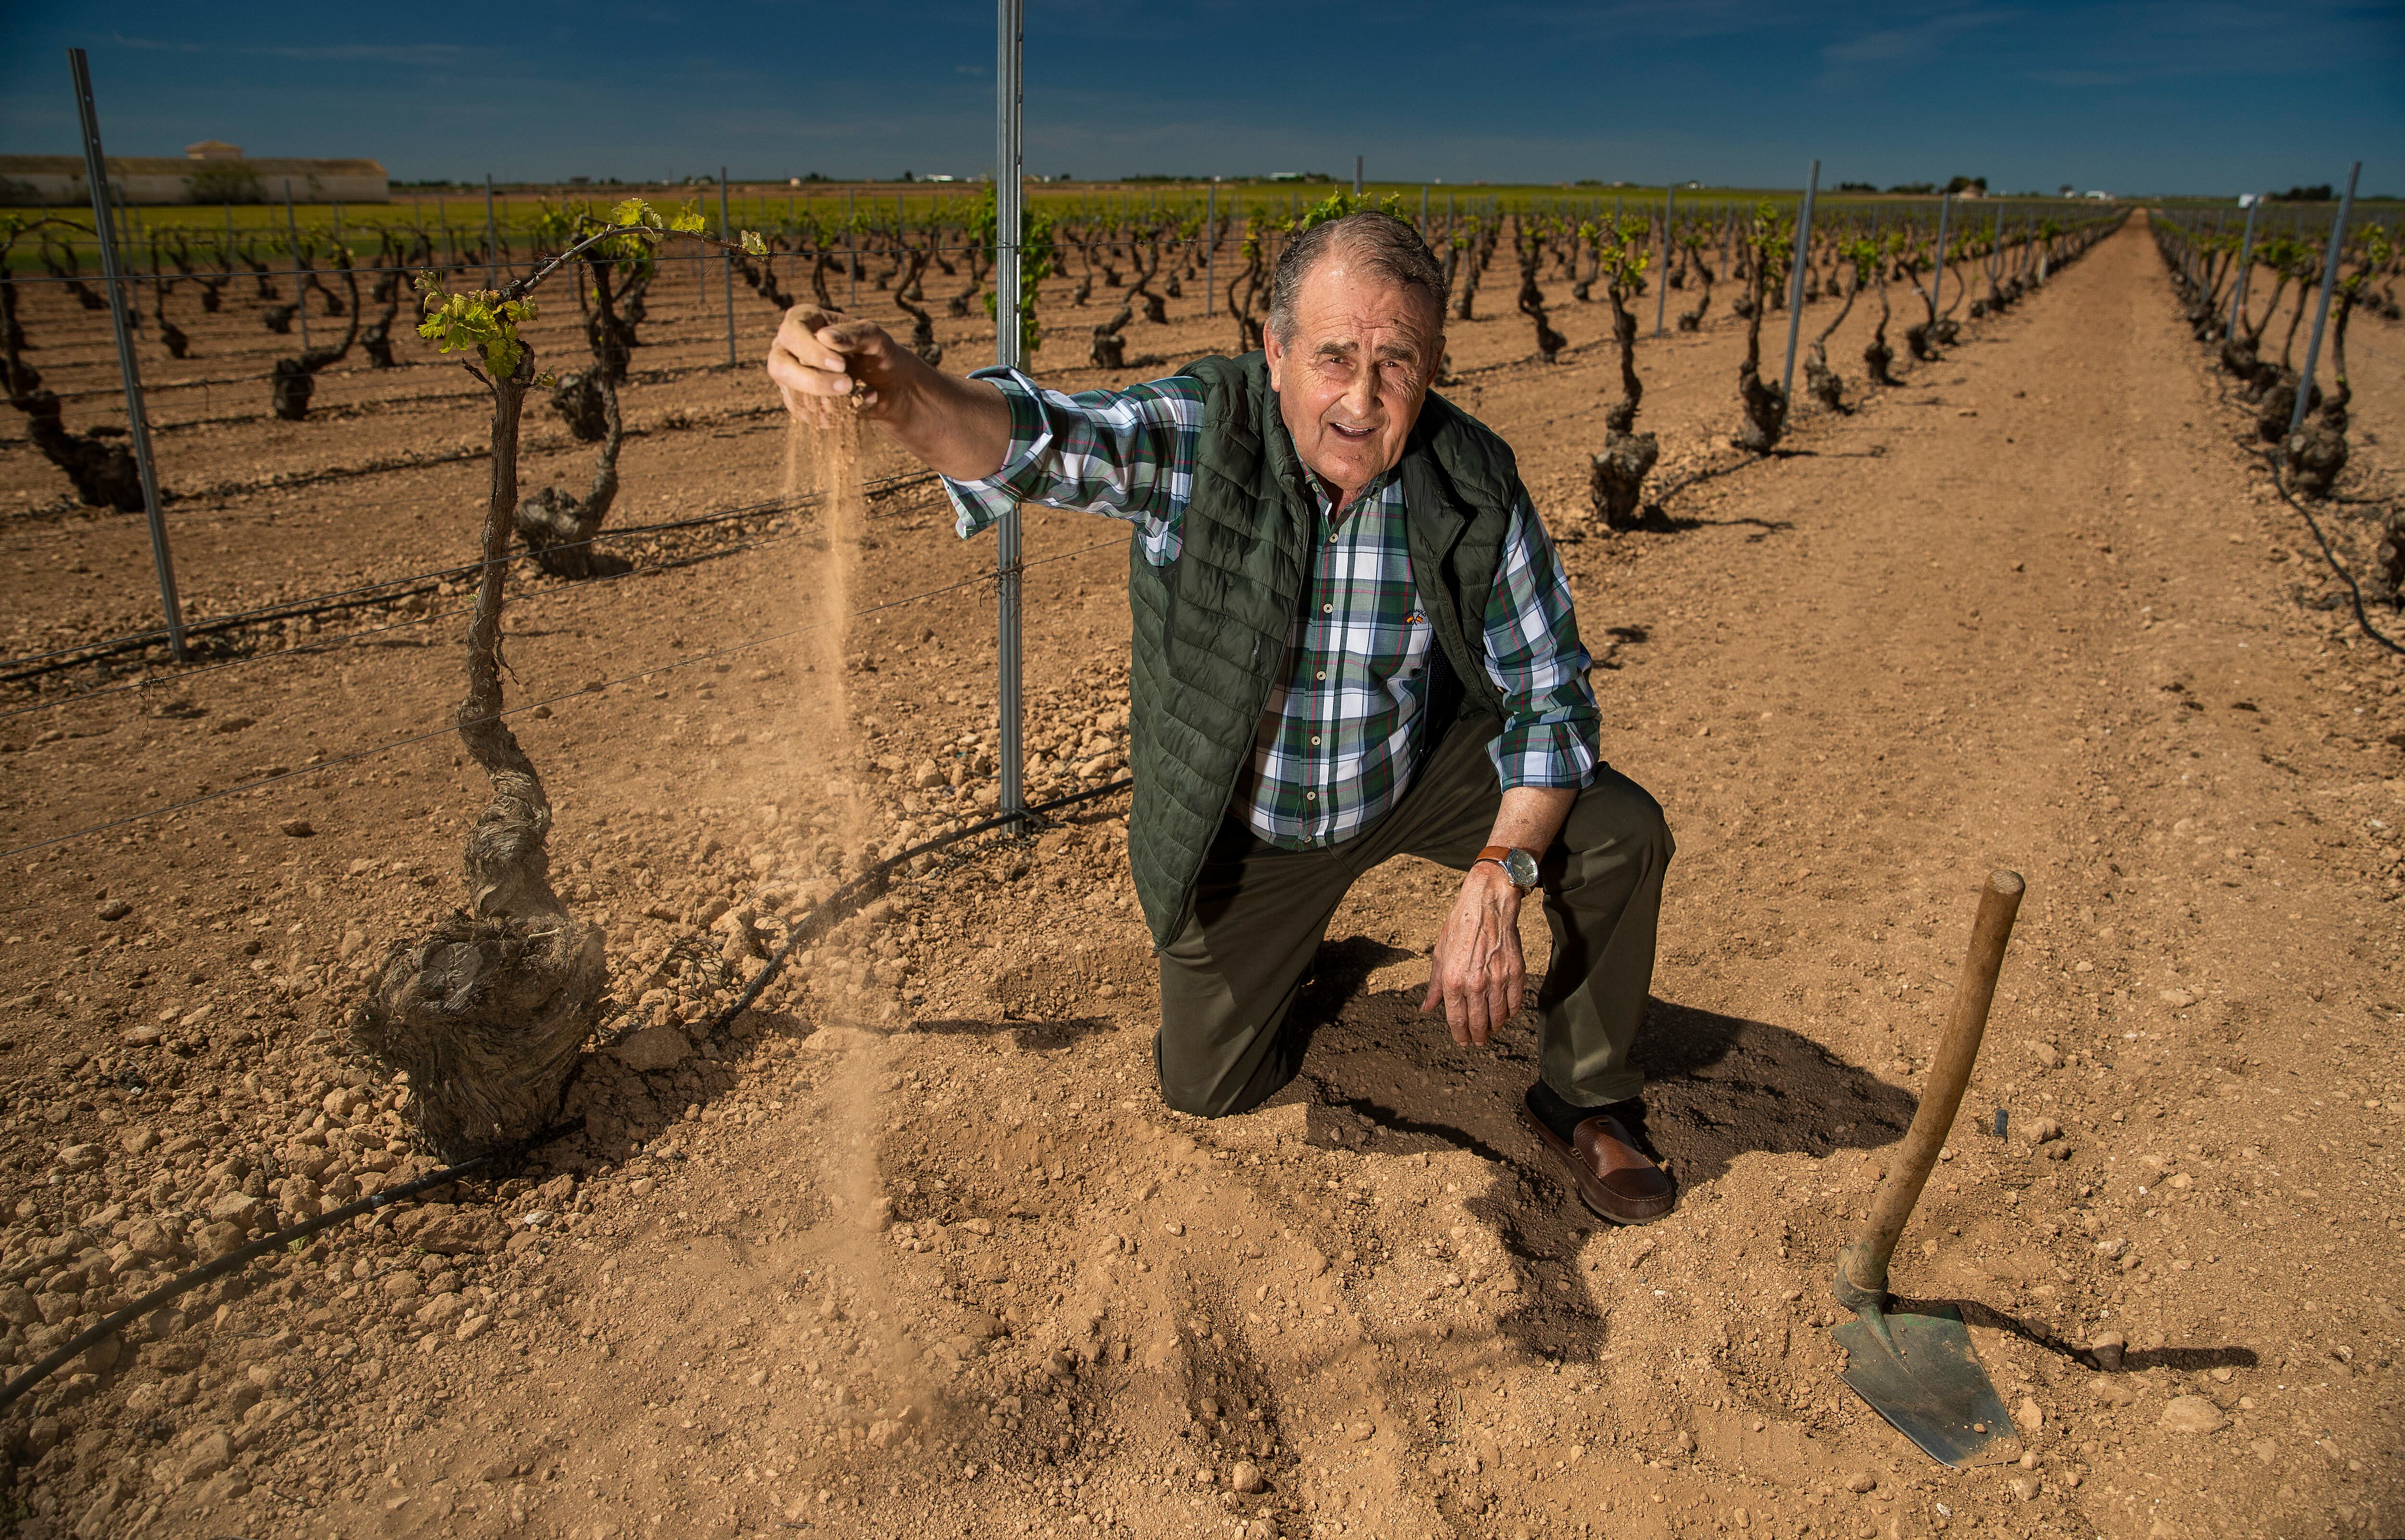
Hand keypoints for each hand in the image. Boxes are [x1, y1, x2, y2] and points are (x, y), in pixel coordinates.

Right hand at [765, 305, 913, 425]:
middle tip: (847, 385)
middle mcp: (789, 346)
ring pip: (790, 392)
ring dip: (825, 400)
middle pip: (779, 365)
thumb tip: (824, 336)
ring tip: (856, 396)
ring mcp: (789, 373)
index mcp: (804, 320)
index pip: (792, 333)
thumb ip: (853, 334)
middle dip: (813, 380)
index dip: (812, 351)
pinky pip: (802, 412)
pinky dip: (828, 414)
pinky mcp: (796, 398)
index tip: (841, 365)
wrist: (886, 384)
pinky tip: (850, 408)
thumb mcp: (874, 338)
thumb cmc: (878, 353)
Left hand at [1420, 862, 1526, 1045]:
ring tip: (1490, 1030)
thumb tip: (1426, 1009)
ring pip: (1498, 1017)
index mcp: (1453, 979)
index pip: (1457, 1019)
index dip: (1460, 1034)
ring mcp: (1498, 979)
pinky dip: (1510, 1013)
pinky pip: (1515, 1003)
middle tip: (1477, 1041)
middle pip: (1478, 1023)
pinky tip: (1505, 1014)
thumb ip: (1435, 986)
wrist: (1487, 904)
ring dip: (1494, 1027)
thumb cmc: (1459, 926)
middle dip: (1477, 1036)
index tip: (1462, 1041)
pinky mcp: (1516, 973)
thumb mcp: (1439, 954)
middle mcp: (1475, 983)